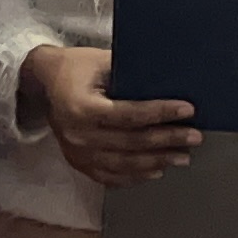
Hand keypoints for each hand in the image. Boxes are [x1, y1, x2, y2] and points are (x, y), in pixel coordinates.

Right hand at [21, 44, 196, 186]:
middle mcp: (78, 135)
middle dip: (167, 141)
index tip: (187, 110)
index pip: (129, 115)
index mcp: (82, 108)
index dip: (161, 113)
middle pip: (131, 143)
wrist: (43, 83)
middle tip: (194, 137)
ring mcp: (76, 154)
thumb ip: (131, 75)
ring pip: (124, 164)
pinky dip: (135, 176)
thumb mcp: (101, 61)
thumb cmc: (77, 67)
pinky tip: (156, 170)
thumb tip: (170, 81)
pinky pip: (110, 176)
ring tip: (182, 157)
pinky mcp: (78, 163)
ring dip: (157, 162)